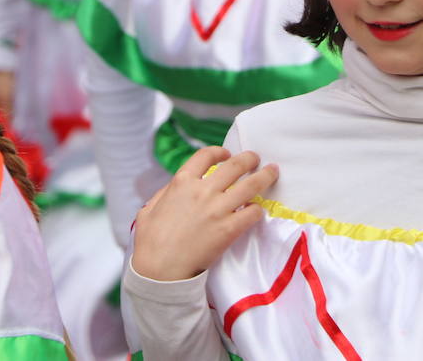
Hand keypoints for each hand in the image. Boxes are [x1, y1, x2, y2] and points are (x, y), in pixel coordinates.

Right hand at [131, 146, 277, 282]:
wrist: (160, 270)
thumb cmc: (150, 242)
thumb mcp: (149, 209)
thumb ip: (164, 194)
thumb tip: (174, 189)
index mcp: (182, 182)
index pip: (206, 155)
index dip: (219, 152)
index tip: (227, 154)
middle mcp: (203, 191)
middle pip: (235, 165)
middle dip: (250, 159)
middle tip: (257, 159)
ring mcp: (218, 209)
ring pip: (252, 185)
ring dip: (265, 176)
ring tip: (273, 172)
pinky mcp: (229, 229)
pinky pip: (253, 213)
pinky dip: (258, 209)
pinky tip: (258, 210)